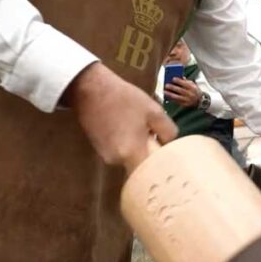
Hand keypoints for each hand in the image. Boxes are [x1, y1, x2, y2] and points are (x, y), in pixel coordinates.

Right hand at [63, 63, 178, 169]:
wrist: (91, 88)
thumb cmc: (125, 99)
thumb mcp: (154, 111)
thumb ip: (168, 132)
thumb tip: (169, 145)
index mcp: (130, 154)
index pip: (152, 173)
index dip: (161, 165)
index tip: (168, 154)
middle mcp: (115, 161)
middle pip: (140, 165)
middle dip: (150, 153)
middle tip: (155, 134)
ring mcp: (105, 156)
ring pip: (130, 158)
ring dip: (139, 147)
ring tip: (140, 126)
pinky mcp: (99, 149)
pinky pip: (120, 151)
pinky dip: (127, 143)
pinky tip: (127, 125)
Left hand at [164, 77, 201, 107]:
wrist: (200, 100)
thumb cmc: (194, 90)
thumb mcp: (192, 84)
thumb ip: (186, 81)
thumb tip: (179, 77)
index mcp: (193, 88)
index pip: (185, 84)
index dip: (179, 81)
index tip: (173, 78)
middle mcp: (190, 94)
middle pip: (181, 91)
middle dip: (173, 88)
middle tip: (166, 85)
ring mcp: (188, 100)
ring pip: (178, 97)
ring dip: (170, 94)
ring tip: (164, 92)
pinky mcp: (185, 105)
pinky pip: (177, 102)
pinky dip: (172, 99)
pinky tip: (167, 96)